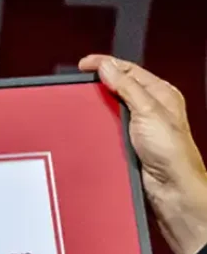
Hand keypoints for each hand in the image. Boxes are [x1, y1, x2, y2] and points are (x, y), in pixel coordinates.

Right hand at [80, 54, 206, 253]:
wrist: (171, 189)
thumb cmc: (173, 154)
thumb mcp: (149, 111)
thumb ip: (127, 87)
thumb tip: (107, 67)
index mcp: (161, 94)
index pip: (129, 70)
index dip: (106, 64)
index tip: (85, 64)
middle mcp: (151, 108)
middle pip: (119, 86)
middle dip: (99, 83)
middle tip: (79, 81)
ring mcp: (139, 125)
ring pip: (111, 107)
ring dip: (97, 105)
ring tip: (82, 101)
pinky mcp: (128, 142)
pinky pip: (108, 126)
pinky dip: (97, 123)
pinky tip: (90, 124)